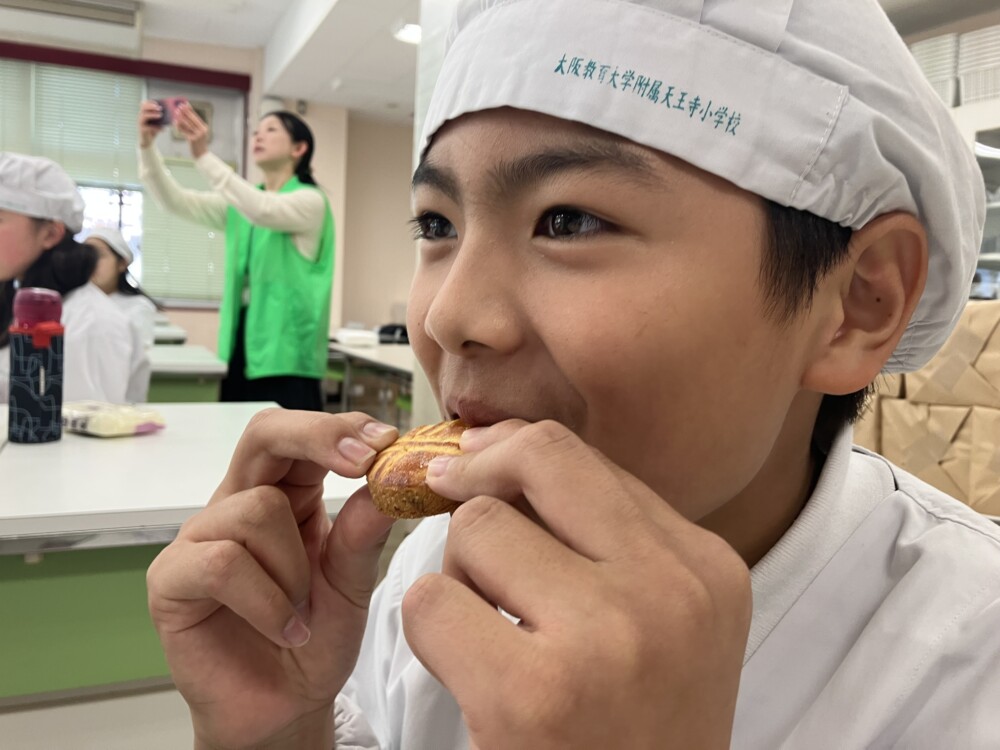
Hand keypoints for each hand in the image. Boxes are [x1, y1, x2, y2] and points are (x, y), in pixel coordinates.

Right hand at [138, 100, 163, 147]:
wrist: (148, 141)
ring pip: (144, 115)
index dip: (150, 102)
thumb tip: (171, 113)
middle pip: (142, 107)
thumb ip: (162, 118)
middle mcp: (141, 116)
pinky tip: (163, 129)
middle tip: (160, 108)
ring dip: (152, 114)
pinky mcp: (142, 129)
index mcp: (144, 113)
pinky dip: (156, 127)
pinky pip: (148, 127)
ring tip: (160, 115)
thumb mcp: (158, 123)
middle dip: (151, 106)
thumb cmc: (154, 130)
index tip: (158, 103)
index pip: (144, 104)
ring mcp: (140, 123)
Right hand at [146, 409, 398, 748]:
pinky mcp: (171, 579)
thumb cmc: (314, 637)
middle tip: (361, 463)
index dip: (338, 426)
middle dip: (317, 438)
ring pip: (255, 510)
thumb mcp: (352, 581)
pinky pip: (222, 563)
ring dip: (294, 568)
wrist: (284, 707)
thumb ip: (363, 532)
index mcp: (285, 494)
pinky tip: (286, 629)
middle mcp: (237, 503)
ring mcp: (200, 539)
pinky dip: (267, 601)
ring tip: (301, 611)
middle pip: (264, 435)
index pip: (300, 434)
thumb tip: (387, 481)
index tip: (386, 440)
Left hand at [173, 101, 210, 158]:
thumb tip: (185, 116)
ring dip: (181, 117)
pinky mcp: (192, 139)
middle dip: (185, 111)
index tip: (185, 103)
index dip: (190, 109)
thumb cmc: (198, 144)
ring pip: (187, 124)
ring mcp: (198, 135)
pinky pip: (184, 131)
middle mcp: (202, 130)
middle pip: (192, 118)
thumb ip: (194, 126)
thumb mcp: (198, 133)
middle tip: (179, 106)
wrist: (202, 155)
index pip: (196, 116)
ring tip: (176, 112)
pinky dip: (179, 125)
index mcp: (204, 127)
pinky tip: (175, 122)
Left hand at [405, 420, 751, 749]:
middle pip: (536, 460)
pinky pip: (430, 601)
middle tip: (445, 495)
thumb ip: (602, 536)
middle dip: (477, 474)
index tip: (476, 468)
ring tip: (489, 630)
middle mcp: (671, 594)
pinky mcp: (533, 697)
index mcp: (708, 569)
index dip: (512, 455)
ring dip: (458, 574)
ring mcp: (607, 641)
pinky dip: (430, 630)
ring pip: (474, 527)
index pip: (584, 458)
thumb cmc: (634, 725)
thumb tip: (496, 449)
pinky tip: (469, 671)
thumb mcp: (660, 622)